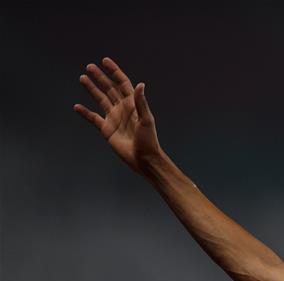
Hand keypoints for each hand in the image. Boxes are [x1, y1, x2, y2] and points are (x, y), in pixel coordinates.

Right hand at [74, 57, 161, 173]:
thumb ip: (141, 102)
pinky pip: (93, 118)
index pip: (123, 83)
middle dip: (100, 77)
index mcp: (133, 104)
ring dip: (92, 89)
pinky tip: (77, 106)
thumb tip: (140, 84)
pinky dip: (85, 113)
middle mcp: (122, 108)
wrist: (143, 159)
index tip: (105, 61)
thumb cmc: (148, 140)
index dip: (114, 72)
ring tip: (82, 78)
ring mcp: (114, 118)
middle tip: (89, 66)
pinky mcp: (107, 129)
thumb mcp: (146, 120)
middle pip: (109, 89)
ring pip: (100, 99)